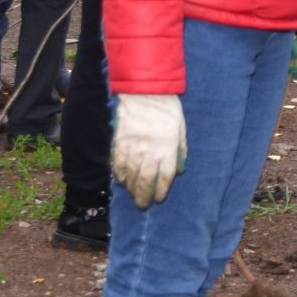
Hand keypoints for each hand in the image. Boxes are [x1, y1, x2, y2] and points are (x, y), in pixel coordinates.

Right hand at [112, 93, 186, 207]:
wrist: (143, 90)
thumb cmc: (166, 106)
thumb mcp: (180, 127)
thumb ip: (180, 149)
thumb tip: (180, 169)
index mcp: (167, 148)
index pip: (164, 176)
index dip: (161, 190)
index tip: (158, 198)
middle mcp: (149, 151)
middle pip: (145, 180)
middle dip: (143, 196)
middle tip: (142, 205)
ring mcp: (132, 148)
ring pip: (129, 175)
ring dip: (130, 188)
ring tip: (132, 195)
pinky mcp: (118, 142)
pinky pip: (116, 163)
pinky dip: (118, 174)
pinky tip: (120, 180)